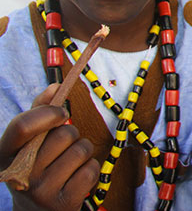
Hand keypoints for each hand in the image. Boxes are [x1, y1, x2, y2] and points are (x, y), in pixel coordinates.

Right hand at [0, 84, 98, 210]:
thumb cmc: (36, 166)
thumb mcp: (29, 143)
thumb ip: (39, 113)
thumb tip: (55, 86)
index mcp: (5, 155)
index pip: (23, 126)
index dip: (48, 113)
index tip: (63, 112)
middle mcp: (20, 174)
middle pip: (63, 135)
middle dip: (72, 134)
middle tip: (64, 147)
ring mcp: (41, 191)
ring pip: (81, 149)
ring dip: (83, 151)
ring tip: (70, 162)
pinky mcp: (63, 202)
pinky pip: (91, 169)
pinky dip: (90, 169)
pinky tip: (76, 178)